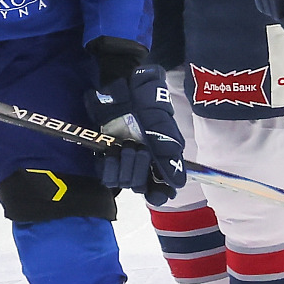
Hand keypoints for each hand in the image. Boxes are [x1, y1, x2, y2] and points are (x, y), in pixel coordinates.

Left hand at [85, 64, 186, 205]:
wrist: (124, 89)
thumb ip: (169, 155)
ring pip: (124, 182)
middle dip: (139, 169)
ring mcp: (124, 161)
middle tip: (139, 149)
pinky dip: (108, 166)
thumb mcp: (162, 127)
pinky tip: (111, 153)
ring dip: (124, 165)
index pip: (161, 190)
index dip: (158, 195)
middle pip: (140, 186)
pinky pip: (106, 175)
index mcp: (160, 160)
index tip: (154, 193)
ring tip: (125, 146)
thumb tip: (177, 184)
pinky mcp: (107, 157)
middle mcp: (142, 164)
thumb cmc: (147, 105)